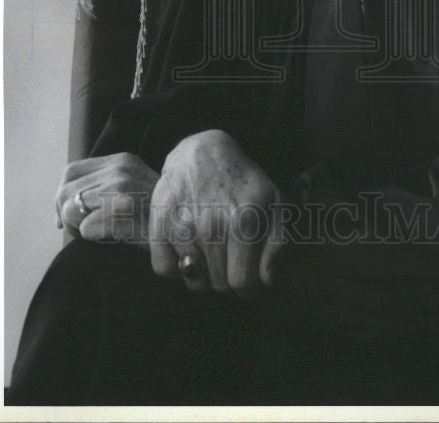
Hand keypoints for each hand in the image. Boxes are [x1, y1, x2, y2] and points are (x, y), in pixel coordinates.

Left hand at [55, 152, 158, 248]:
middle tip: (81, 230)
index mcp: (122, 160)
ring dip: (77, 227)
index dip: (62, 196)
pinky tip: (110, 237)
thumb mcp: (133, 188)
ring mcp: (122, 186)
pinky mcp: (122, 208)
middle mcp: (120, 168)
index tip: (69, 216)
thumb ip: (105, 185)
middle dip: (66, 215)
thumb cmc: (156, 216)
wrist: (187, 231)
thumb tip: (63, 206)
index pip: (71, 172)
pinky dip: (91, 237)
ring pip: (70, 209)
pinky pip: (85, 227)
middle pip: (65, 190)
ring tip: (97, 233)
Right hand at [149, 129, 284, 297]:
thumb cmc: (243, 183)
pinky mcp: (159, 220)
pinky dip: (173, 265)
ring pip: (192, 280)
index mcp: (245, 223)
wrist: (204, 152)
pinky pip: (163, 268)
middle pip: (217, 285)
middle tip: (227, 255)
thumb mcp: (274, 204)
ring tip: (209, 247)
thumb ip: (279, 244)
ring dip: (202, 271)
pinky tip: (187, 247)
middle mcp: (212, 225)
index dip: (247, 286)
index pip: (243, 284)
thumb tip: (267, 280)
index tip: (246, 274)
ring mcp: (183, 223)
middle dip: (225, 276)